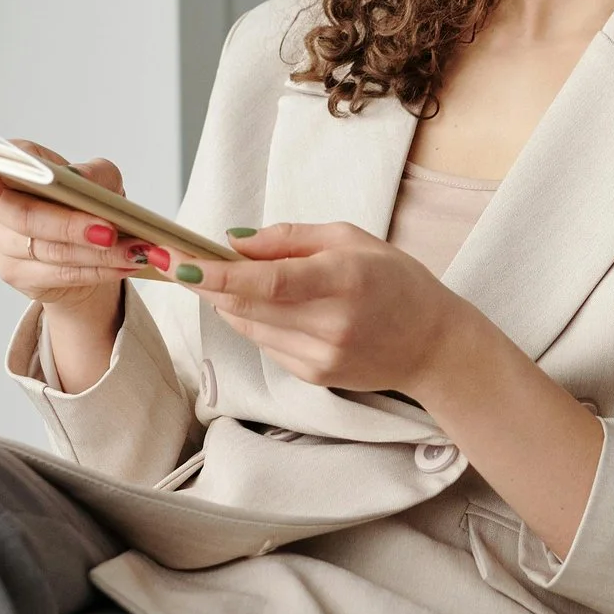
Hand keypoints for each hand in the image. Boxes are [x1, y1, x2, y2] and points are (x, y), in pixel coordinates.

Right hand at [0, 148, 172, 321]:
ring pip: (47, 250)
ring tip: (134, 249)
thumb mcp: (96, 178)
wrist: (82, 243)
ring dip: (96, 253)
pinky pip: (58, 274)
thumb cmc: (80, 200)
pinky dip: (96, 270)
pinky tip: (123, 265)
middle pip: (23, 217)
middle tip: (109, 230)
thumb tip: (79, 180)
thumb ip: (91, 173)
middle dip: (70, 224)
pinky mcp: (15, 274)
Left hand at [199, 220, 458, 396]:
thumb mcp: (350, 239)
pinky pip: (266, 344)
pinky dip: (257, 322)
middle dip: (208, 282)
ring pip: (249, 326)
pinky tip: (276, 308)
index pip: (267, 281)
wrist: (432, 345)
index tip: (181, 261)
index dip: (218, 274)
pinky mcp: (314, 375)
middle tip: (182, 260)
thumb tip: (233, 242)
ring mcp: (321, 355)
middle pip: (247, 305)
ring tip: (234, 280)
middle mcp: (331, 323)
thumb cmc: (394, 282)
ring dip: (230, 301)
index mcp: (343, 279)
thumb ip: (289, 237)